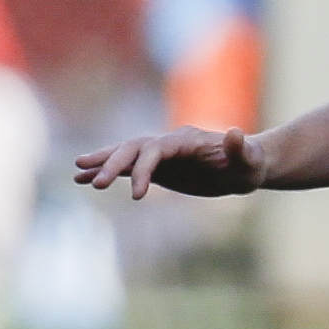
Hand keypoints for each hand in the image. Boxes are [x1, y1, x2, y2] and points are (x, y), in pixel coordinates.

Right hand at [74, 125, 268, 200]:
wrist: (247, 165)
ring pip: (126, 154)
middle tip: (95, 184)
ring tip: (77, 175)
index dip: (144, 169)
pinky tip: (85, 179)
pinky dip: (109, 171)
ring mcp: (162, 154)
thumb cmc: (251, 164)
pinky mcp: (159, 167)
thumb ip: (241, 148)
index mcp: (187, 140)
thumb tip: (235, 132)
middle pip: (135, 148)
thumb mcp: (251, 160)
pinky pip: (129, 167)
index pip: (156, 150)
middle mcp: (170, 143)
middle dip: (114, 163)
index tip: (138, 196)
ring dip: (103, 162)